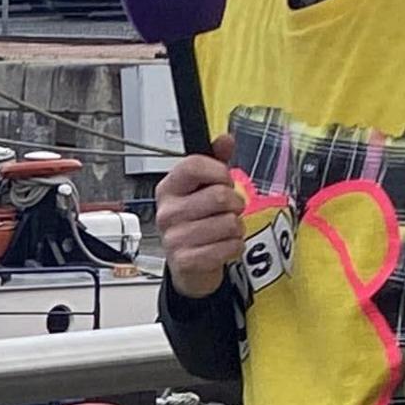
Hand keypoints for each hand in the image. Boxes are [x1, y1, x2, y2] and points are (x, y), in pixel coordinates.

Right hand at [157, 153, 248, 300]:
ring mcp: (175, 238)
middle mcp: (167, 212)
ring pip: (229, 222)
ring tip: (224, 230)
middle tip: (229, 210)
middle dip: (235, 203)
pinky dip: (235, 246)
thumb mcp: (202, 190)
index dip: (219, 171)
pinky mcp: (187, 260)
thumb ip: (215, 162)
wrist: (189, 265)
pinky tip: (223, 246)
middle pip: (219, 196)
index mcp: (168, 189)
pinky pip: (230, 246)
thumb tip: (225, 139)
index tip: (224, 180)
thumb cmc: (197, 223)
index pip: (194, 165)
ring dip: (236, 227)